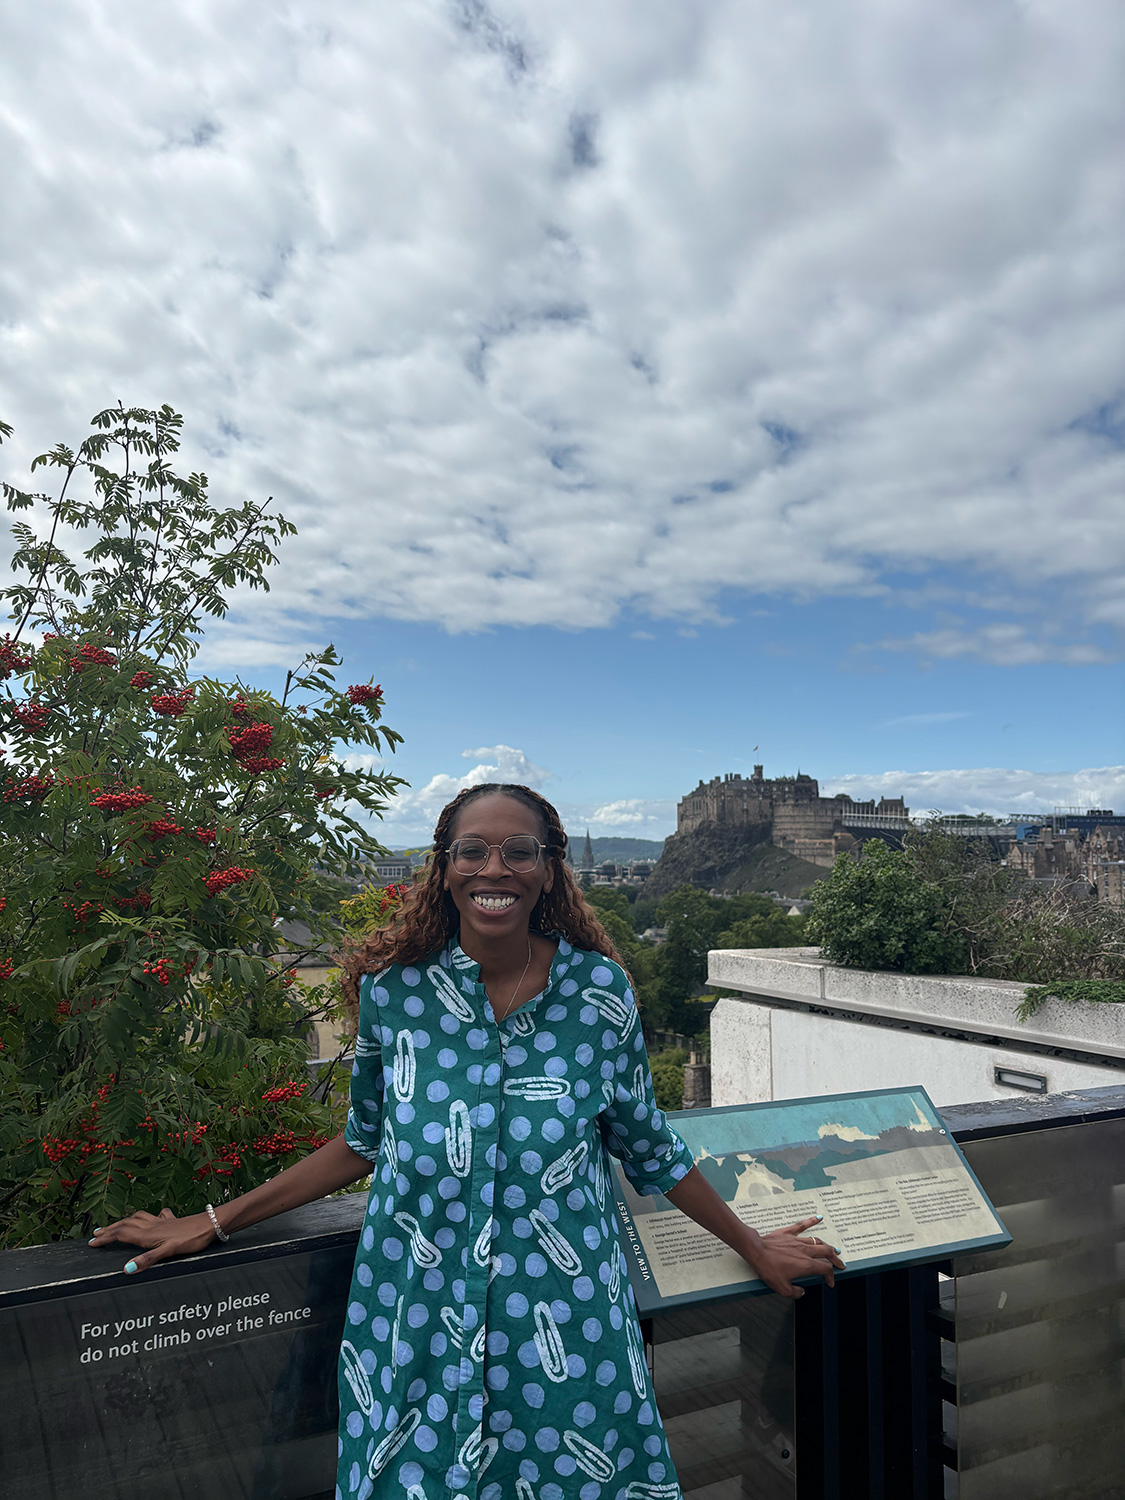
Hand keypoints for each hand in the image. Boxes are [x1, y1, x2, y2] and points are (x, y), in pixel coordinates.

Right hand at [88, 1207, 216, 1274]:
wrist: (210, 1225)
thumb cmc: (192, 1238)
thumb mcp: (169, 1251)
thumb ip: (148, 1259)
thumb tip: (127, 1269)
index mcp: (148, 1234)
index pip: (121, 1234)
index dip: (105, 1238)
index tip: (91, 1242)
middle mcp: (152, 1226)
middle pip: (125, 1225)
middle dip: (109, 1229)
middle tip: (96, 1234)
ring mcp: (162, 1222)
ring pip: (137, 1219)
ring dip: (124, 1222)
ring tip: (116, 1225)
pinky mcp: (172, 1221)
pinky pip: (155, 1217)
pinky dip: (147, 1217)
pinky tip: (152, 1217)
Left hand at [746, 1216, 845, 1298]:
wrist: (756, 1251)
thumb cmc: (768, 1268)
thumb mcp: (782, 1288)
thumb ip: (795, 1292)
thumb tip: (801, 1292)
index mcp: (806, 1265)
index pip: (825, 1269)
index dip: (831, 1276)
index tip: (830, 1282)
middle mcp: (805, 1251)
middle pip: (826, 1252)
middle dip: (835, 1258)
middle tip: (840, 1263)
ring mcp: (797, 1240)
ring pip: (817, 1241)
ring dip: (827, 1245)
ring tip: (834, 1249)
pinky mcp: (788, 1233)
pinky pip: (802, 1225)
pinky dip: (812, 1221)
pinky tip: (819, 1217)